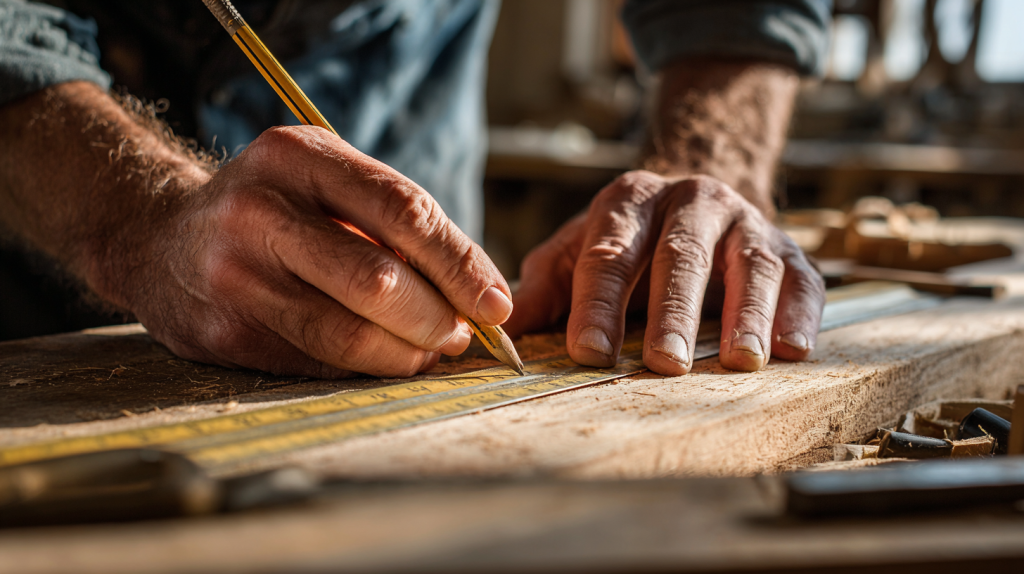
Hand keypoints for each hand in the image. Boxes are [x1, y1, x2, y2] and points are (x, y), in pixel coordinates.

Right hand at [102, 126, 513, 377]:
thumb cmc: (271, 208)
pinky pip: (318, 363)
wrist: (158, 238)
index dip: (461, 265)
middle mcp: (260, 212)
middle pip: (378, 282)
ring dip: (407, 352)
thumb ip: (394, 224)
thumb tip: (477, 291)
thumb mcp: (324, 181)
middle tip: (463, 333)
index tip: (496, 302)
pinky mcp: (222, 333)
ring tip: (430, 348)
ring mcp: (235, 276)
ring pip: (349, 334)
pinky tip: (384, 358)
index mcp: (297, 158)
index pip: (403, 213)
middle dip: (438, 318)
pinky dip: (366, 368)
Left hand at [505, 171, 824, 374]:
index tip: (588, 352)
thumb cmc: (628, 242)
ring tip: (740, 360)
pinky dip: (801, 313)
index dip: (598, 304)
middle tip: (666, 363)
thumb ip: (544, 289)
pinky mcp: (789, 248)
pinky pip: (801, 278)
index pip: (609, 254)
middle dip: (673, 311)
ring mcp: (744, 222)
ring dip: (747, 313)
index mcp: (629, 203)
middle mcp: (691, 202)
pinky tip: (795, 350)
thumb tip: (497, 328)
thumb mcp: (577, 253)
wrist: (697, 200)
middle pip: (680, 255)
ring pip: (748, 263)